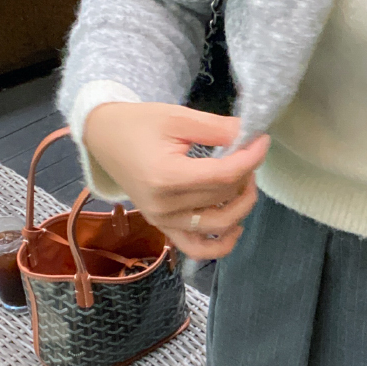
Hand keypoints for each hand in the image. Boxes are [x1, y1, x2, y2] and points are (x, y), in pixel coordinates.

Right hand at [83, 102, 269, 259]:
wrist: (104, 136)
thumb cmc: (138, 123)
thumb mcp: (178, 117)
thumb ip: (218, 129)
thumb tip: (251, 136)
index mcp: (165, 177)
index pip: (223, 176)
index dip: (250, 159)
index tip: (262, 141)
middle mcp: (164, 207)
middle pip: (223, 198)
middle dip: (246, 174)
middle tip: (249, 152)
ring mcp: (162, 221)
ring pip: (218, 227)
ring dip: (241, 206)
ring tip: (245, 181)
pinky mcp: (163, 227)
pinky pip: (197, 248)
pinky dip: (220, 244)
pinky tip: (235, 225)